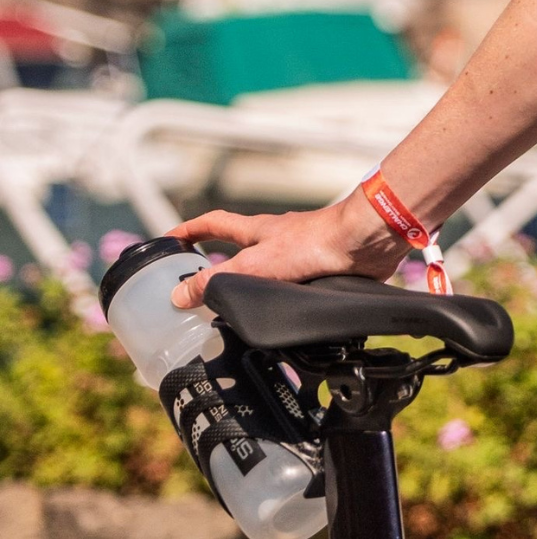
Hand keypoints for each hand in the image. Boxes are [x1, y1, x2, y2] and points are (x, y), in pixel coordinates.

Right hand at [168, 196, 404, 307]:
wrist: (363, 241)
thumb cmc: (313, 243)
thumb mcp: (256, 265)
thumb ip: (218, 280)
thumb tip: (180, 295)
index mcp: (256, 231)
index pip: (214, 224)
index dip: (190, 231)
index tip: (170, 240)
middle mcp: (278, 238)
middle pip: (243, 246)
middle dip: (224, 261)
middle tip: (208, 283)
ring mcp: (303, 251)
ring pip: (272, 267)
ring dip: (258, 283)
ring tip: (245, 309)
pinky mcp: (325, 266)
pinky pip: (299, 282)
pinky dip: (288, 295)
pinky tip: (288, 314)